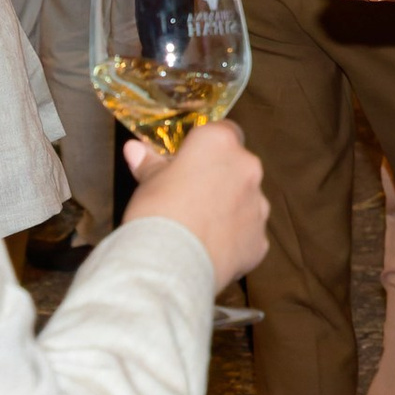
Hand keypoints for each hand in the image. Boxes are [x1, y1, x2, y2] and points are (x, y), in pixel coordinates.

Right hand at [121, 118, 269, 290]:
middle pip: (238, 166)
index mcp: (220, 143)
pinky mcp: (260, 240)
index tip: (191, 161)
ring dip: (229, 208)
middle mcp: (247, 168)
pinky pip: (248, 233)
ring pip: (246, 200)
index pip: (223, 131)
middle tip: (192, 195)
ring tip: (200, 226)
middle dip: (220, 177)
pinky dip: (234, 238)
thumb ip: (150, 163)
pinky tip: (210, 248)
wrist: (171, 263)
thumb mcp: (148, 182)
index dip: (207, 147)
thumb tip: (134, 149)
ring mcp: (258, 205)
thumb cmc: (158, 212)